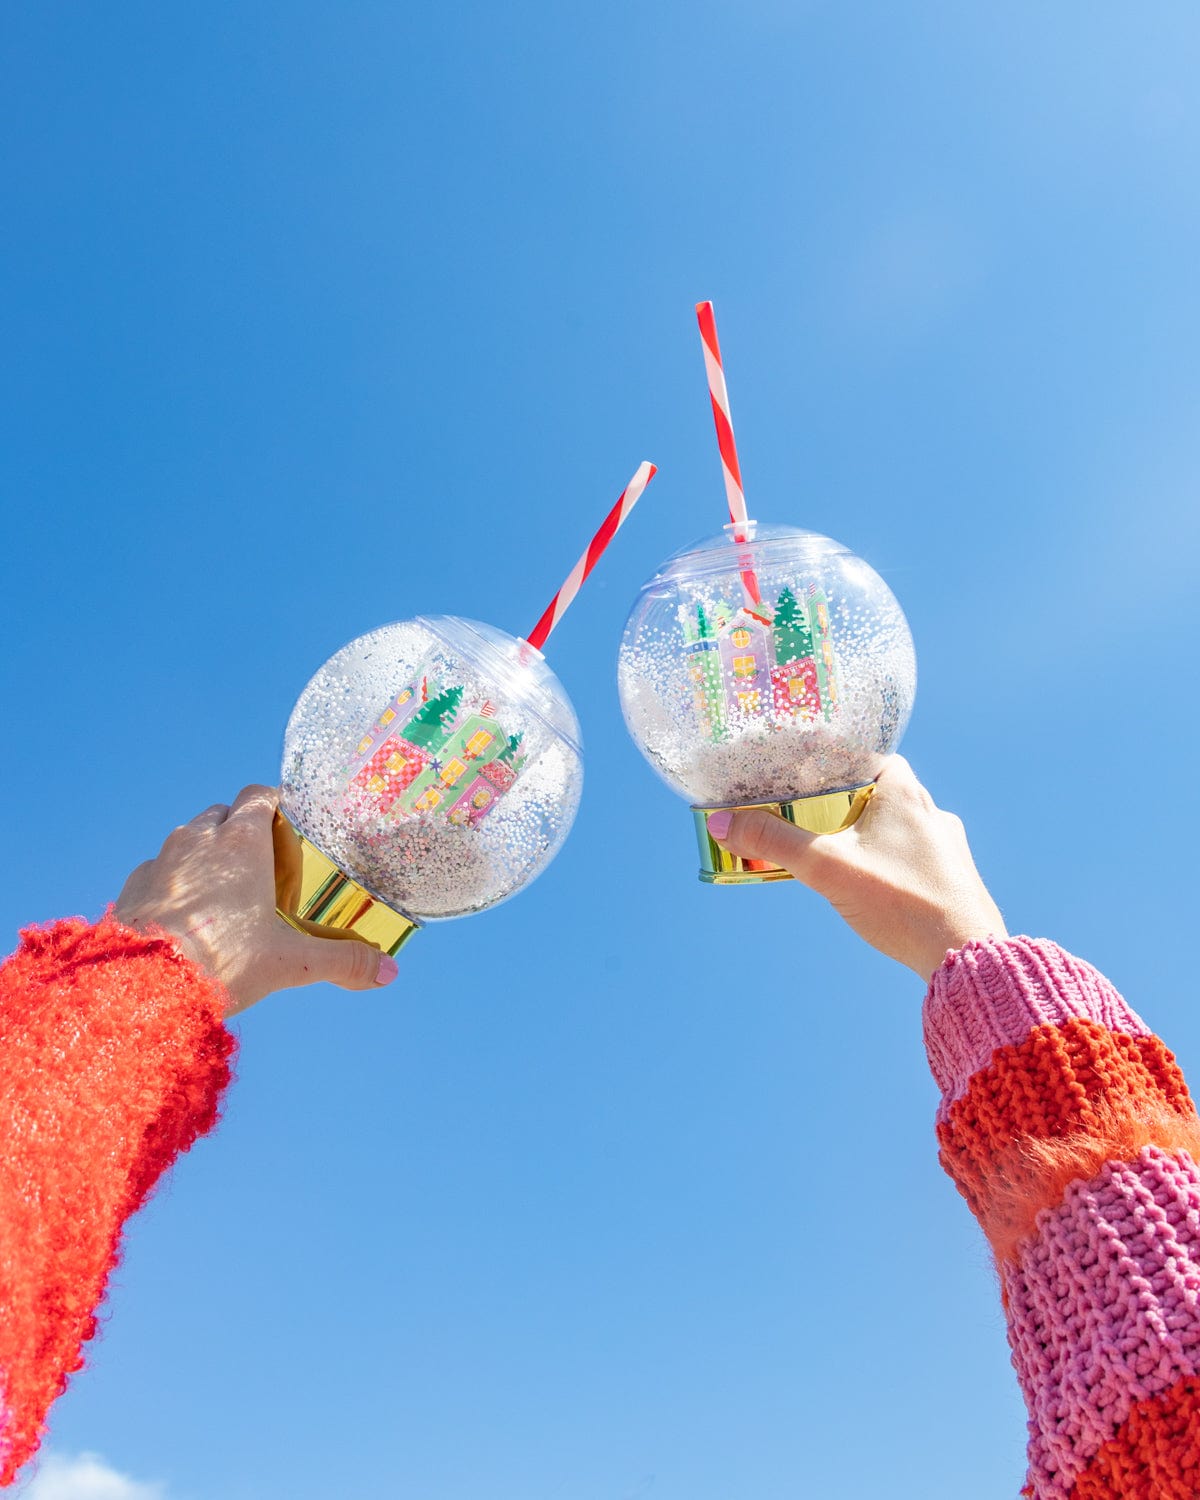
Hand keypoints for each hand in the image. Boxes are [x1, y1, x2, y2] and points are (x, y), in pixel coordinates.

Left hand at [114, 785, 396, 1014]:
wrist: (144, 985)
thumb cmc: (221, 963)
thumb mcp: (290, 963)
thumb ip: (342, 960)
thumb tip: (388, 970)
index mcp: (241, 843)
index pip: (259, 795)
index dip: (274, 803)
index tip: (287, 820)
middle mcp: (198, 839)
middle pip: (222, 813)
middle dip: (240, 828)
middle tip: (260, 862)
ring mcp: (161, 860)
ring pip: (187, 838)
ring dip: (204, 853)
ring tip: (221, 888)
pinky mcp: (132, 886)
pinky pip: (157, 870)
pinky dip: (172, 881)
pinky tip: (183, 912)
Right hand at [705, 756, 1006, 981]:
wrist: (966, 956)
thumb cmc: (902, 904)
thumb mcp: (827, 868)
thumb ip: (773, 843)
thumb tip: (722, 823)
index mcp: (905, 793)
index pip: (869, 756)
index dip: (837, 761)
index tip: (806, 774)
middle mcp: (932, 812)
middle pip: (879, 793)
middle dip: (843, 805)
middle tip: (809, 820)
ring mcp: (948, 847)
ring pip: (898, 828)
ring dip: (867, 836)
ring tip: (836, 855)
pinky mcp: (954, 879)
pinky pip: (914, 858)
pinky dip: (889, 863)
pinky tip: (873, 886)